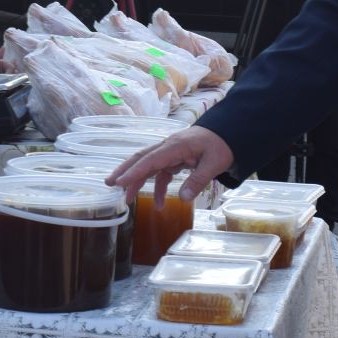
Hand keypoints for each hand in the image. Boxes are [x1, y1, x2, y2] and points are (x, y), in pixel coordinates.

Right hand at [108, 126, 233, 205]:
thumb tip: (184, 199)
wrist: (228, 133)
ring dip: (136, 181)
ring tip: (126, 198)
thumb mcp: (214, 163)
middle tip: (109, 184)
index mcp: (175, 146)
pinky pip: (161, 174)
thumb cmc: (221, 145)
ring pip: (148, 166)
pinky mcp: (174, 159)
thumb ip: (198, 180)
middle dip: (124, 171)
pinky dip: (158, 188)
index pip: (150, 160)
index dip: (134, 172)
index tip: (119, 182)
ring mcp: (170, 153)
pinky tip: (160, 205)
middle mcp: (168, 147)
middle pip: (141, 158)